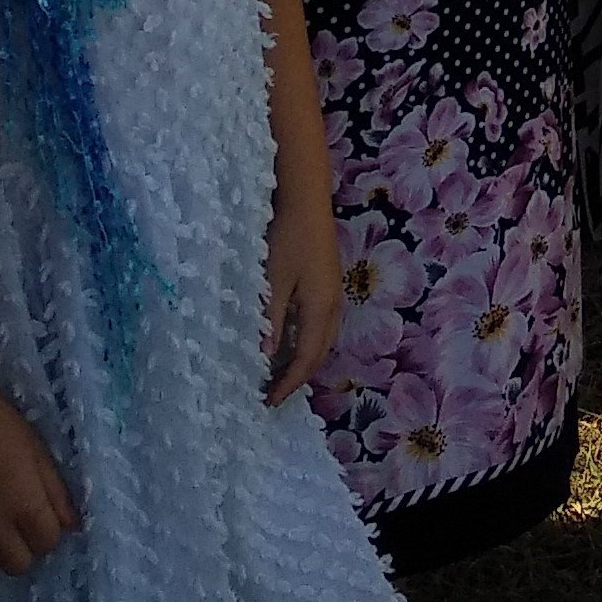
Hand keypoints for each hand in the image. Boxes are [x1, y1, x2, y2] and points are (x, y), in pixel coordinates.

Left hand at [263, 180, 344, 406]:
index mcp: (321, 308)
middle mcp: (333, 305)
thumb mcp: (273, 281)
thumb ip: (270, 320)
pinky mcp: (327, 282)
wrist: (306, 199)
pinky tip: (287, 341)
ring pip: (322, 339)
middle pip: (320, 353)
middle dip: (299, 377)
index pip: (307, 359)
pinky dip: (305, 342)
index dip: (290, 383)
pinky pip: (319, 324)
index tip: (270, 402)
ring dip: (303, 360)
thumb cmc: (287, 238)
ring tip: (280, 374)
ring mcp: (333, 293)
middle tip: (274, 393)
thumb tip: (268, 356)